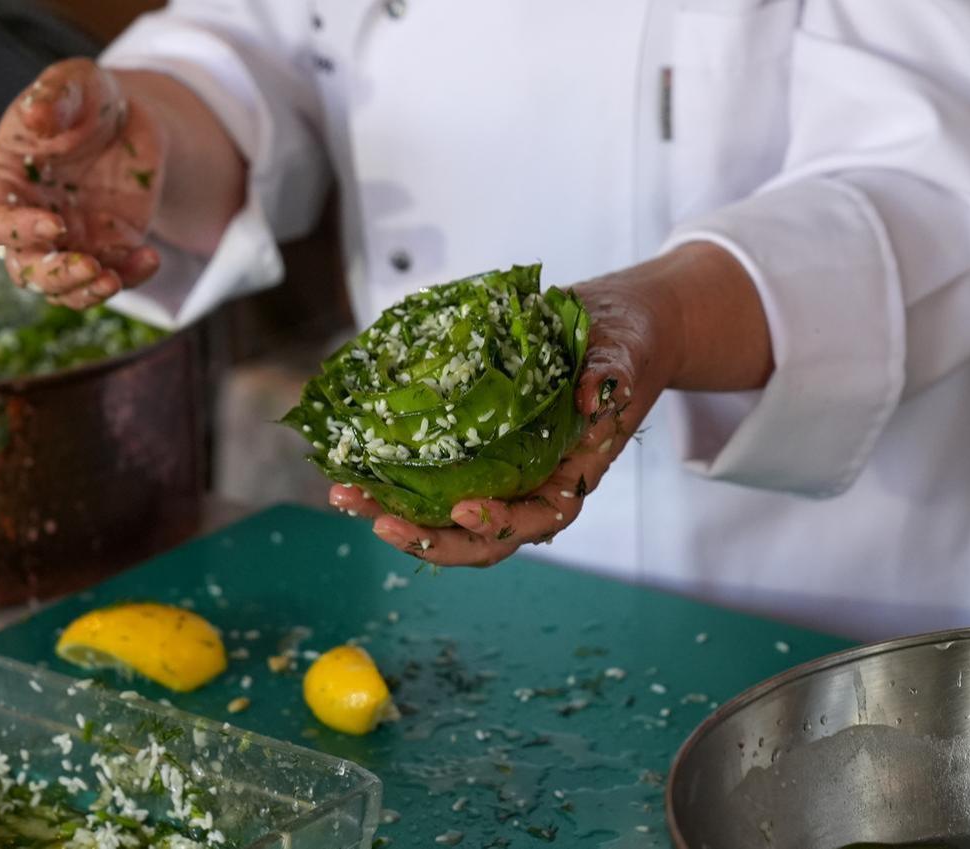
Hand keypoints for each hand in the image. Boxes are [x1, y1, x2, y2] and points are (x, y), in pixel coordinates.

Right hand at [0, 58, 165, 308]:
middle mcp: (32, 220)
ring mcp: (71, 240)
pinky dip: (131, 276)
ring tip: (113, 281)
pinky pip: (114, 276)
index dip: (20, 231)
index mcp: (7, 182)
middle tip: (89, 268)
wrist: (130, 117)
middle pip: (27, 269)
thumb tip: (36, 117)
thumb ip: (55, 97)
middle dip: (55, 277)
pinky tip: (151, 258)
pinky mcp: (109, 248)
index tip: (56, 226)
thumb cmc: (87, 97)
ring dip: (86, 292)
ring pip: (65, 287)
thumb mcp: (74, 84)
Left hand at [329, 242, 771, 566]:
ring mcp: (499, 472)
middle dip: (427, 538)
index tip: (464, 509)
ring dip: (395, 514)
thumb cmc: (621, 347)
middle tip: (377, 522)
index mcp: (570, 476)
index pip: (536, 519)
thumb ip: (612, 377)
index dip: (500, 523)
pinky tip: (354, 467)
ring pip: (445, 515)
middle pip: (478, 536)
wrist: (610, 328)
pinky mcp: (472, 451)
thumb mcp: (623, 354)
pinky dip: (394, 481)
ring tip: (346, 497)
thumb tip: (593, 396)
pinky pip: (432, 478)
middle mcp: (531, 485)